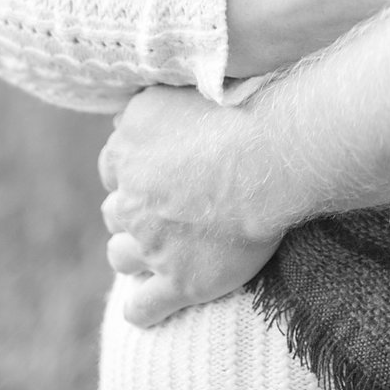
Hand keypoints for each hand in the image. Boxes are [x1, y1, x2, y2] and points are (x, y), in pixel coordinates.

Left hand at [100, 86, 289, 326]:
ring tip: (162, 250)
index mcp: (131, 144)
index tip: (163, 165)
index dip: (137, 165)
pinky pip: (143, 307)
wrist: (275, 155)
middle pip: (116, 210)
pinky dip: (144, 308)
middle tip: (172, 206)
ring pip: (122, 257)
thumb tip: (159, 89)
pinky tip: (152, 306)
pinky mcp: (180, 281)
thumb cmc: (250, 107)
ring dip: (136, 253)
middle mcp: (131, 196)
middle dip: (136, 210)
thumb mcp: (197, 81)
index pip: (115, 161)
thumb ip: (170, 94)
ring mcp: (152, 243)